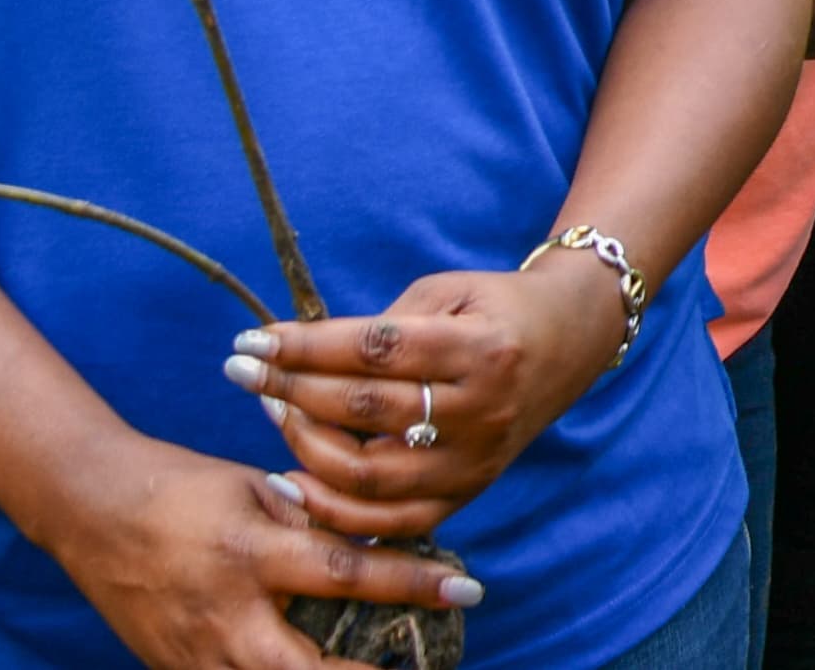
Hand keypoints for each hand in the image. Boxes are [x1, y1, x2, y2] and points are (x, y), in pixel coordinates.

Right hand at [36, 433, 474, 669]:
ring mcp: (194, 652)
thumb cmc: (182, 489)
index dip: (410, 584)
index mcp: (252, 552)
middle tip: (422, 668)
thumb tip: (370, 542)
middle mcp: (224, 613)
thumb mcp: (254, 490)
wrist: (90, 511)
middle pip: (303, 669)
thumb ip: (309, 521)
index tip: (466, 590)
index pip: (346, 573)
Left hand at [226, 257, 630, 539]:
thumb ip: (381, 327)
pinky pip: (388, 522)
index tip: (249, 340)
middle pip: (364, 411)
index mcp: (480, 348)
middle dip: (290, 390)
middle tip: (245, 372)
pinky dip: (333, 509)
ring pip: (366, 475)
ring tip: (275, 414)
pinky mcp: (468, 492)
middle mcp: (482, 409)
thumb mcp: (447, 292)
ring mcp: (475, 460)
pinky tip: (296, 478)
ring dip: (303, 446)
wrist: (570, 341)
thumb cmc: (494, 308)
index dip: (303, 346)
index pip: (373, 350)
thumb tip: (295, 356)